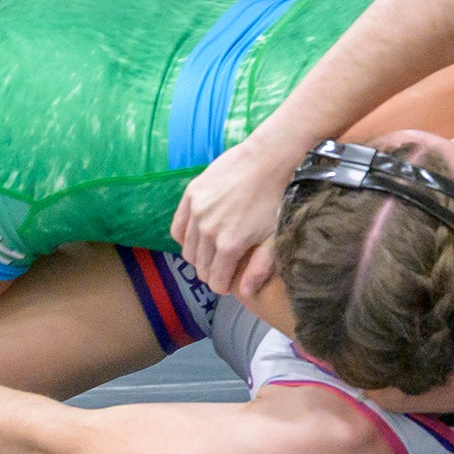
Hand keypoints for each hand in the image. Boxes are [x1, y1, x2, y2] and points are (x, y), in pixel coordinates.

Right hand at [172, 137, 301, 293]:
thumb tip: (244, 293)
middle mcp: (207, 231)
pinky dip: (185, 237)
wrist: (268, 159)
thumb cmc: (276, 199)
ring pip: (188, 250)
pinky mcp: (191, 195)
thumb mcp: (274, 237)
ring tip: (212, 251)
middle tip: (223, 266)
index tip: (229, 280)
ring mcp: (196, 212)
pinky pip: (178, 227)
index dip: (223, 285)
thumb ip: (258, 268)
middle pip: (200, 267)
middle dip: (211, 272)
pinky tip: (198, 236)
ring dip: (199, 256)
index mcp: (229, 245)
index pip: (215, 281)